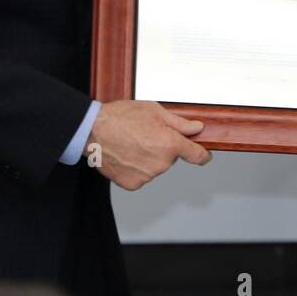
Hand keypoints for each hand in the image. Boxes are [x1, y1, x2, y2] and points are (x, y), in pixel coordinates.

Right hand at [87, 100, 209, 190]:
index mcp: (170, 144)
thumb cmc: (121, 117)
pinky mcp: (133, 184)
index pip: (196, 156)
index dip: (202, 155)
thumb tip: (197, 129)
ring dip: (148, 158)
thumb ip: (180, 123)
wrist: (92, 130)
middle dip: (163, 148)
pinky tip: (125, 155)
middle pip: (171, 158)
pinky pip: (141, 176)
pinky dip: (135, 168)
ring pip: (155, 167)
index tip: (203, 156)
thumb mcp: (155, 111)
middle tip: (145, 136)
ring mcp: (147, 176)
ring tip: (131, 144)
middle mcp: (161, 163)